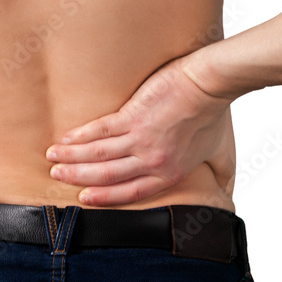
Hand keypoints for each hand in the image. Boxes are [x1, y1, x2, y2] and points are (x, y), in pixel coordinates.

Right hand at [44, 58, 234, 206]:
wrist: (208, 84)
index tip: (84, 197)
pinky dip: (80, 136)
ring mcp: (140, 140)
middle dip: (79, 177)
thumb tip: (227, 192)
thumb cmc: (215, 114)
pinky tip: (66, 137)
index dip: (105, 197)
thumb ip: (221, 174)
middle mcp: (151, 161)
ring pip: (98, 155)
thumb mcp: (220, 153)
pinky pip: (100, 131)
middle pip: (107, 176)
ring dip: (72, 157)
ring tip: (53, 157)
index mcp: (169, 173)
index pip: (130, 192)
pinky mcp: (132, 117)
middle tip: (58, 175)